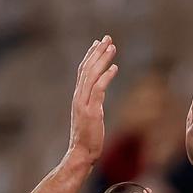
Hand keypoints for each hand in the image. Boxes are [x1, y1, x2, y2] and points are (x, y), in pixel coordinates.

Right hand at [66, 35, 118, 163]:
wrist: (81, 154)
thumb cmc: (87, 140)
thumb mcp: (89, 119)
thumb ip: (92, 106)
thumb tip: (97, 101)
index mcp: (78, 97)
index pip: (83, 72)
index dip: (90, 56)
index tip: (98, 44)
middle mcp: (78, 97)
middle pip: (87, 68)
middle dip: (97, 52)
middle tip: (107, 38)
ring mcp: (84, 103)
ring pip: (92, 75)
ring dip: (102, 59)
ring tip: (112, 47)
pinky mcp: (91, 111)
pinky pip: (99, 89)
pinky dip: (106, 76)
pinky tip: (115, 67)